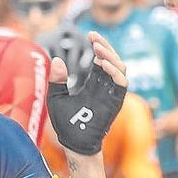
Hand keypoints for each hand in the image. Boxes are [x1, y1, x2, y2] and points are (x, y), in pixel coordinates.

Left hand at [47, 31, 127, 154]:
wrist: (73, 142)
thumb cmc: (66, 123)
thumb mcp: (56, 97)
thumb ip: (57, 80)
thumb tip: (56, 60)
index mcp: (94, 84)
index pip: (101, 59)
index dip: (98, 46)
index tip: (90, 35)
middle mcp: (105, 87)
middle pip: (113, 60)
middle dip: (105, 46)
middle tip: (93, 37)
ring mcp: (111, 94)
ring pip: (121, 68)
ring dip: (111, 56)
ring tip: (97, 49)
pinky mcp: (115, 102)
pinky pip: (121, 84)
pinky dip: (115, 72)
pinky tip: (102, 64)